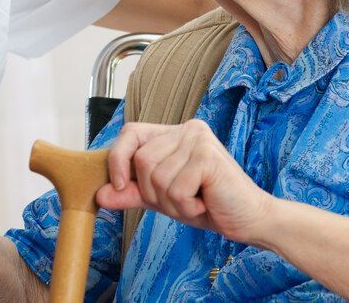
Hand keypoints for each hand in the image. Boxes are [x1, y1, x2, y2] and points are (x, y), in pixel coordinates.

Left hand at [95, 119, 273, 243]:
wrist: (248, 220)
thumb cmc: (207, 205)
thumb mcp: (162, 198)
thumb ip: (132, 193)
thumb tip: (100, 195)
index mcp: (174, 132)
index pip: (130, 133)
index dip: (118, 159)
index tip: (119, 185)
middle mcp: (187, 128)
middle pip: (141, 161)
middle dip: (154, 193)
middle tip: (181, 200)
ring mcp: (199, 140)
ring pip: (157, 177)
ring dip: (172, 203)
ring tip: (195, 202)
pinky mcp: (208, 157)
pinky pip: (176, 189)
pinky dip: (186, 207)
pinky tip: (205, 204)